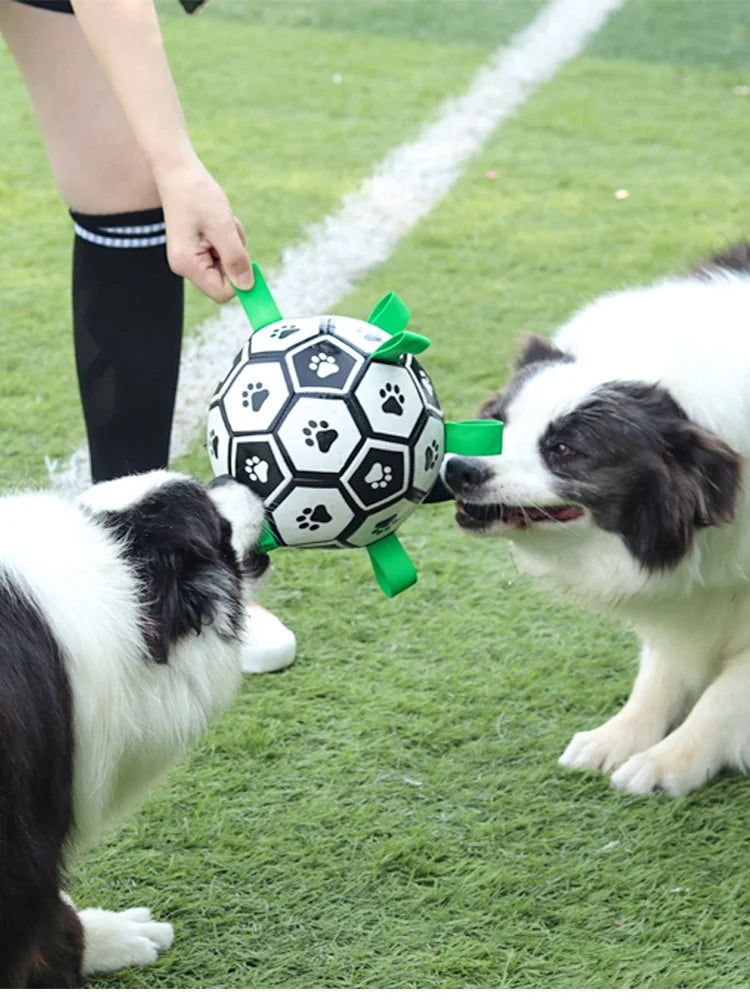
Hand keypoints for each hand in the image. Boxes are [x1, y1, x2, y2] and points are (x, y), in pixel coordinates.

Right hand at [157, 158, 253, 302]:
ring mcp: (190, 258)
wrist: (179, 171)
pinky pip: (223, 252)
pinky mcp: (197, 249)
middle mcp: (186, 266)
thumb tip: (248, 286)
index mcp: (187, 264)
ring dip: (233, 244)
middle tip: (229, 230)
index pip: (222, 292)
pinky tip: (219, 220)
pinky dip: (228, 238)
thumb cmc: (197, 195)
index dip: (239, 281)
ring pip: (227, 264)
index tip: (250, 262)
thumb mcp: (222, 226)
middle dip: (235, 257)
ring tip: (222, 221)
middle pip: (225, 279)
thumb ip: (235, 258)